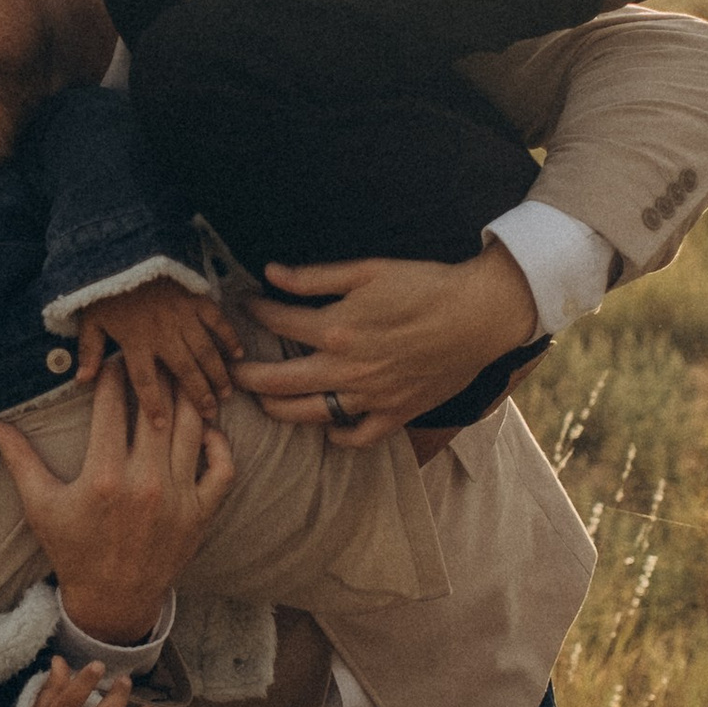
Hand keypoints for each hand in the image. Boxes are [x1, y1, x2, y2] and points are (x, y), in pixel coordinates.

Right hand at [0, 359, 236, 639]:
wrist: (113, 599)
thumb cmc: (73, 549)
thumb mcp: (40, 505)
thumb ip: (18, 458)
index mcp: (104, 477)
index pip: (112, 405)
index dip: (112, 374)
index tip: (111, 360)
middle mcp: (145, 483)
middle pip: (156, 408)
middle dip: (151, 376)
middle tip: (148, 357)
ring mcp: (178, 498)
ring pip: (193, 428)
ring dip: (187, 397)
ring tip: (178, 379)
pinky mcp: (201, 512)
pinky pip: (223, 467)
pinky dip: (219, 443)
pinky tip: (203, 429)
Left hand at [73, 276, 242, 421]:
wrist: (125, 247)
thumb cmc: (106, 286)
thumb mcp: (90, 319)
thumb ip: (89, 351)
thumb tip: (82, 381)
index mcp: (135, 342)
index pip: (145, 382)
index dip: (154, 406)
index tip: (162, 426)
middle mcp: (162, 334)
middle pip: (184, 372)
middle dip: (198, 396)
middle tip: (210, 414)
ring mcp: (182, 317)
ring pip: (204, 352)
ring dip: (216, 374)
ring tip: (226, 393)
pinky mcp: (195, 299)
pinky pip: (216, 322)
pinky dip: (228, 337)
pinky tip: (238, 354)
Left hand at [231, 243, 539, 447]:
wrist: (480, 314)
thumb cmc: (426, 285)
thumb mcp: (367, 270)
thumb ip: (315, 276)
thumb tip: (270, 272)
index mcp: (336, 329)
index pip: (276, 323)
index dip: (252, 311)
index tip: (243, 303)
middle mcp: (346, 369)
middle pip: (276, 382)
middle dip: (243, 375)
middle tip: (227, 369)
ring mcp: (370, 397)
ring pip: (307, 415)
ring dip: (277, 409)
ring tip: (263, 400)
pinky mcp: (395, 413)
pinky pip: (356, 436)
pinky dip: (336, 436)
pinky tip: (325, 425)